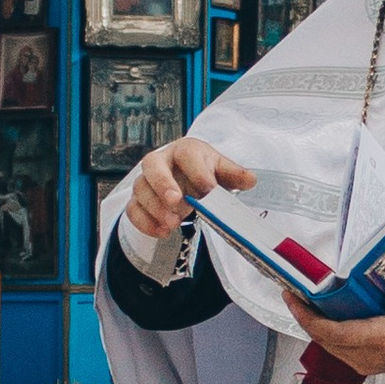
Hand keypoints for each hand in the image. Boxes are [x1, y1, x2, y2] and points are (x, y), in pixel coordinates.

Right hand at [127, 135, 255, 240]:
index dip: (197, 171)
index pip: (186, 154)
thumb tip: (250, 180)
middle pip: (152, 165)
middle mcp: (161, 162)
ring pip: (141, 190)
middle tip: (176, 201)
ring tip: (174, 223)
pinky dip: (145, 223)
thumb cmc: (202, 171)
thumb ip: (234, 174)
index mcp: (184, 151)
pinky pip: (133, 210)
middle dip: (163, 183)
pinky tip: (162, 232)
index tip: (208, 189)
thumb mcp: (220, 170)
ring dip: (156, 208)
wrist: (183, 177)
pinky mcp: (138, 201)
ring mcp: (146, 182)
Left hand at [289, 235, 384, 379]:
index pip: (334, 332)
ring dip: (314, 328)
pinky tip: (323, 320)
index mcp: (381, 337)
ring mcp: (368, 362)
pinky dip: (328, 336)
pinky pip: (339, 352)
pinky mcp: (369, 364)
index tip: (294, 300)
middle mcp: (370, 354)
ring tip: (304, 305)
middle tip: (293, 296)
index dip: (308, 318)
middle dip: (305, 319)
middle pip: (324, 340)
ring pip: (329, 348)